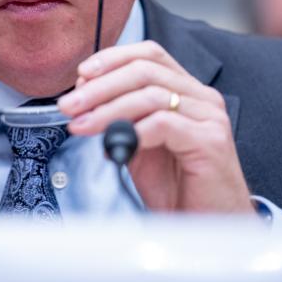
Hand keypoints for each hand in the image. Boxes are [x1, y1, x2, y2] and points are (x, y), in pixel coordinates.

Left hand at [58, 41, 252, 213]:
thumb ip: (122, 118)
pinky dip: (133, 130)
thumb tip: (85, 98)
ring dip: (108, 109)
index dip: (112, 59)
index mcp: (187, 92)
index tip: (81, 75)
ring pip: (151, 94)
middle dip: (100, 86)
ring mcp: (209, 118)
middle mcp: (202, 98)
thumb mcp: (141, 145)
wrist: (204, 227)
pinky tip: (114, 145)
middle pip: (146, 70)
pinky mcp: (210, 141)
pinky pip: (164, 124)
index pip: (150, 55)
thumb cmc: (177, 188)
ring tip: (82, 125)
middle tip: (71, 104)